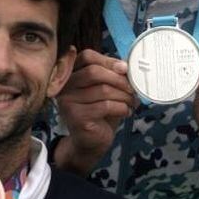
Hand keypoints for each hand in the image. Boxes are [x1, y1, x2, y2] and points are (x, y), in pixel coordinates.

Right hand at [54, 49, 136, 174]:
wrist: (91, 142)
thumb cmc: (100, 112)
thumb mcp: (105, 89)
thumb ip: (111, 75)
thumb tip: (127, 66)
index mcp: (71, 74)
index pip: (87, 57)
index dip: (108, 60)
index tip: (125, 68)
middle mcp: (65, 86)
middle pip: (94, 72)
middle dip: (119, 79)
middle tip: (133, 89)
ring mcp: (68, 102)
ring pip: (103, 90)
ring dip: (124, 96)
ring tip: (132, 102)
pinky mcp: (76, 117)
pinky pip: (105, 106)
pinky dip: (121, 108)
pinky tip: (126, 112)